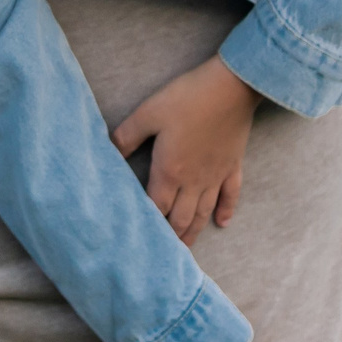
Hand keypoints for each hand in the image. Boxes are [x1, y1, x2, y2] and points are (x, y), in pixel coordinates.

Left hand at [111, 55, 256, 244]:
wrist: (232, 87)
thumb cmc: (188, 98)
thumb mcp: (148, 112)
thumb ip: (126, 136)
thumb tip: (108, 152)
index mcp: (169, 171)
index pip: (156, 207)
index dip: (148, 224)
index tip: (138, 240)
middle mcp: (193, 181)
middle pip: (180, 218)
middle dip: (170, 236)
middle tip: (162, 254)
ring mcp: (215, 176)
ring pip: (203, 213)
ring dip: (193, 231)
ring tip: (186, 249)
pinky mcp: (233, 166)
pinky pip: (231, 196)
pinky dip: (226, 211)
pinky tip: (222, 224)